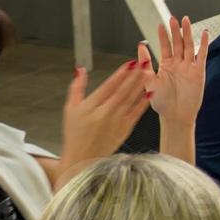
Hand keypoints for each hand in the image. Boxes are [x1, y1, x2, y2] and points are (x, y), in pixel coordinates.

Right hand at [57, 50, 151, 176]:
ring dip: (141, 84)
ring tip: (149, 72)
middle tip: (144, 62)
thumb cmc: (75, 134)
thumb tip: (80, 69)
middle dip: (134, 75)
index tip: (130, 63)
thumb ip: (77, 87)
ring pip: (131, 99)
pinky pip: (136, 112)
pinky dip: (143, 102)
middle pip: (123, 90)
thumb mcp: (70, 109)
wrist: (83, 158)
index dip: (120, 74)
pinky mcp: (125, 129)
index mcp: (91, 106)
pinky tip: (149, 92)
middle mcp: (105, 113)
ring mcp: (117, 121)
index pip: (109, 86)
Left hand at [145, 16, 209, 125]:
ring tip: (185, 21)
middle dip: (175, 30)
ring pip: (189, 46)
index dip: (163, 35)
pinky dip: (204, 44)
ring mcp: (189, 67)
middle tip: (173, 18)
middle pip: (177, 43)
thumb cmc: (162, 103)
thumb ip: (145, 64)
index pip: (165, 46)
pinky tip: (204, 34)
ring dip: (187, 33)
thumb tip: (140, 48)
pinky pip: (202, 55)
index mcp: (166, 66)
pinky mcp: (199, 72)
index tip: (160, 25)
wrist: (175, 116)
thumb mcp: (148, 82)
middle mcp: (178, 65)